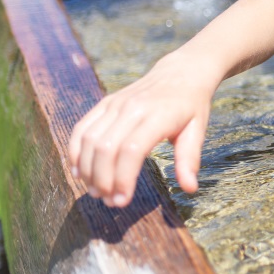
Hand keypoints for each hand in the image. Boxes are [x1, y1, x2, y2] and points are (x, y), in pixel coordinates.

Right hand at [67, 54, 216, 207]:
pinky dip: (76, 151)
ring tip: (96, 192)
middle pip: (106, 148)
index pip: (132, 150)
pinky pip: (82, 128)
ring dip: (88, 170)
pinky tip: (80, 172)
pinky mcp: (105, 103)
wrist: (181, 73)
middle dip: (103, 180)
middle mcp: (132, 108)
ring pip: (90, 140)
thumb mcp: (198, 130)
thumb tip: (190, 188)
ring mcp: (115, 104)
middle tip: (110, 201)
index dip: (123, 178)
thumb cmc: (191, 106)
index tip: (122, 201)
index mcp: (158, 116)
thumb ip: (190, 159)